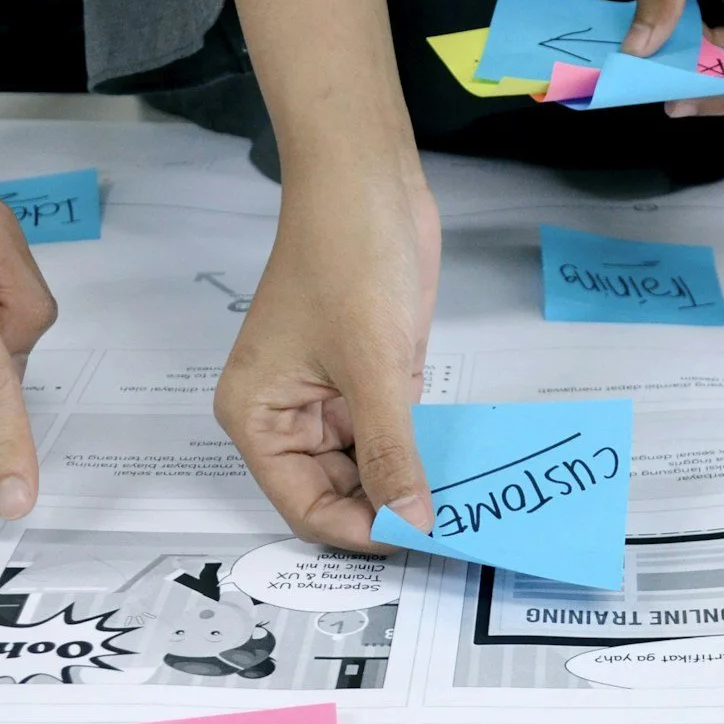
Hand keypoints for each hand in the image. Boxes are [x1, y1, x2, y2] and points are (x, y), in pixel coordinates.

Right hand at [221, 0, 440, 550]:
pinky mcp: (371, 381)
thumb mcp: (373, 366)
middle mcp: (288, 417)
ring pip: (371, 471)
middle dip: (389, 513)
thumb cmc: (347, 258)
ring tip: (464, 507)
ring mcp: (332, 400)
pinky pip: (394, 436)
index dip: (358, 533)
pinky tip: (462, 471)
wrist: (368, 179)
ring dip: (412, 487)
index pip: (305, 506)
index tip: (418, 543)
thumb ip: (392, 452)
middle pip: (338, 496)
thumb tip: (414, 523)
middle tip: (452, 532)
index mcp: (259, 418)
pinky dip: (423, 454)